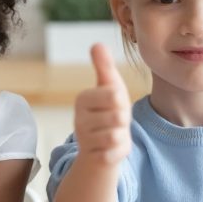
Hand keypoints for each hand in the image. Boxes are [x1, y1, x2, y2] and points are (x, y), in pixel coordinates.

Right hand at [74, 43, 131, 165]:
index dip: (122, 100)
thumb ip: (104, 67)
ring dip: (122, 134)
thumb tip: (97, 44)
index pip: (114, 94)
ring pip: (118, 134)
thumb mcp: (109, 86)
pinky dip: (120, 150)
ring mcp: (85, 139)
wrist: (101, 147)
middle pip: (118, 115)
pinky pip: (116, 151)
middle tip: (115, 121)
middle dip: (123, 119)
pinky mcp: (94, 157)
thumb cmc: (107, 111)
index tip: (114, 104)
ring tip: (113, 133)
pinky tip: (111, 148)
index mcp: (82, 99)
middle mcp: (79, 119)